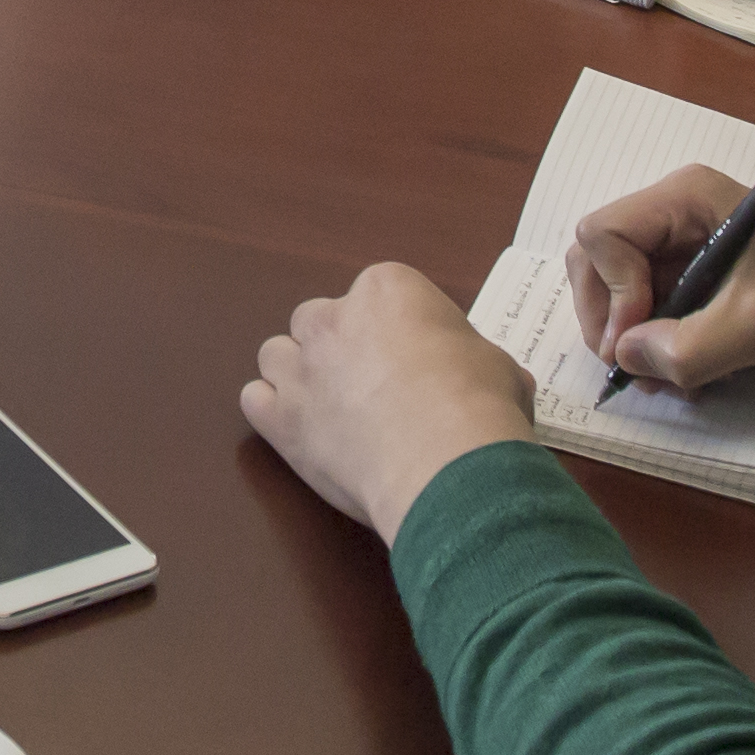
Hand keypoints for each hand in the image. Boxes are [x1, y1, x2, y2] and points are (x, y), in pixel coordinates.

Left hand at [240, 263, 534, 544]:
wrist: (446, 463)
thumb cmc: (479, 406)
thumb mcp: (499, 367)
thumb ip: (475, 361)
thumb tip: (489, 379)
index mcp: (388, 290)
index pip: (380, 296)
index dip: (397, 331)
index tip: (418, 361)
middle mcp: (333, 317)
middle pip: (318, 319)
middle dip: (338, 347)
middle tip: (370, 385)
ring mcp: (300, 366)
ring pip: (276, 354)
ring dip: (298, 375)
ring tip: (330, 409)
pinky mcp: (279, 417)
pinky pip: (255, 399)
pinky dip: (273, 411)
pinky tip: (302, 431)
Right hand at [562, 160, 754, 395]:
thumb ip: (686, 348)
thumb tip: (624, 357)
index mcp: (687, 198)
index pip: (603, 234)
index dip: (609, 291)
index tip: (638, 340)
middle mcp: (676, 215)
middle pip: (597, 261)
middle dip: (609, 319)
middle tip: (637, 368)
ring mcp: (683, 249)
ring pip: (617, 292)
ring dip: (630, 341)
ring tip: (665, 379)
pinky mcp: (695, 282)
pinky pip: (646, 313)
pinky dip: (653, 347)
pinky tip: (683, 375)